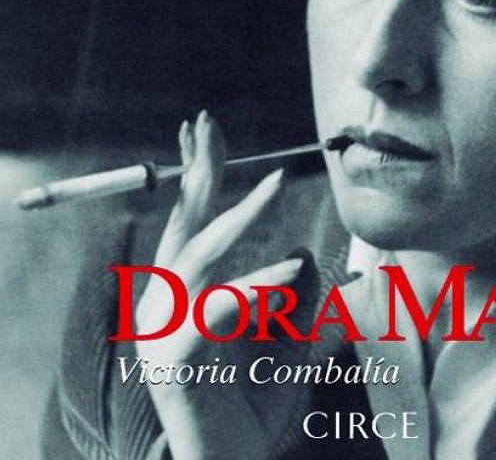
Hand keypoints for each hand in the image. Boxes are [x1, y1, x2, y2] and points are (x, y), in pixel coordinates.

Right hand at [135, 111, 302, 459]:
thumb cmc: (259, 401)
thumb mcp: (289, 338)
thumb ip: (295, 296)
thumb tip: (303, 252)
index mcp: (188, 290)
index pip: (191, 218)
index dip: (197, 172)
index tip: (202, 131)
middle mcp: (169, 301)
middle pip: (183, 221)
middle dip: (198, 168)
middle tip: (207, 121)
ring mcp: (167, 329)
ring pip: (201, 256)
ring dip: (241, 216)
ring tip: (277, 183)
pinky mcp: (179, 358)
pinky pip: (221, 308)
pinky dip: (259, 285)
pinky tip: (293, 268)